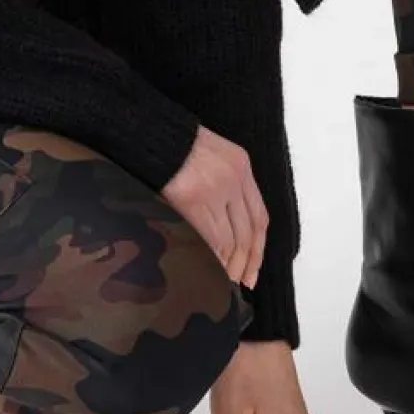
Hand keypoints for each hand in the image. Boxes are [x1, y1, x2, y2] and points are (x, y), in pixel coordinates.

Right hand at [160, 123, 267, 290]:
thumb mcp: (213, 155)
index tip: (254, 269)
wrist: (153, 132)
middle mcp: (234, 178)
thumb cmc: (176, 145)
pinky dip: (213, 257)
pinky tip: (211, 267)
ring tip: (224, 279)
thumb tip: (228, 224)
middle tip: (240, 281)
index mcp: (241, 165)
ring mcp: (215, 189)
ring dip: (229, 264)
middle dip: (246, 262)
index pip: (259, 216)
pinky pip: (210, 237)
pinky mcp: (193, 199)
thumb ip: (226, 184)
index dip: (259, 247)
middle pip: (248, 232)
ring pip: (230, 239)